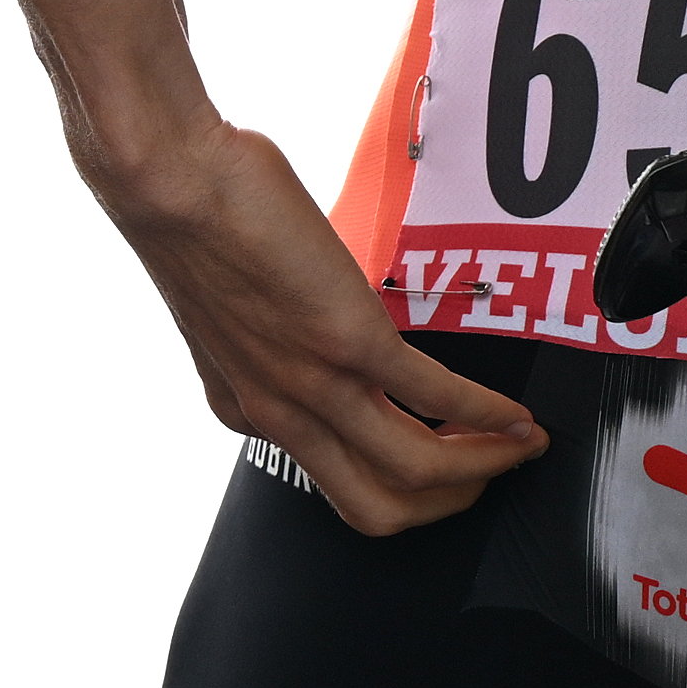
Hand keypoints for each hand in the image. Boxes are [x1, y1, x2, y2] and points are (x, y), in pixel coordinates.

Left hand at [99, 125, 546, 534]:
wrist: (167, 181)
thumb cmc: (189, 221)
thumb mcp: (229, 311)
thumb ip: (276, 339)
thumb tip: (320, 328)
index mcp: (246, 406)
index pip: (332, 478)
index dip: (396, 480)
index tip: (435, 457)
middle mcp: (276, 411)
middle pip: (377, 506)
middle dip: (448, 504)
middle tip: (487, 475)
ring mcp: (315, 383)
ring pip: (417, 471)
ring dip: (484, 467)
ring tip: (519, 446)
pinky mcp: (350, 341)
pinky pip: (439, 399)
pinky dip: (491, 415)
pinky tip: (515, 413)